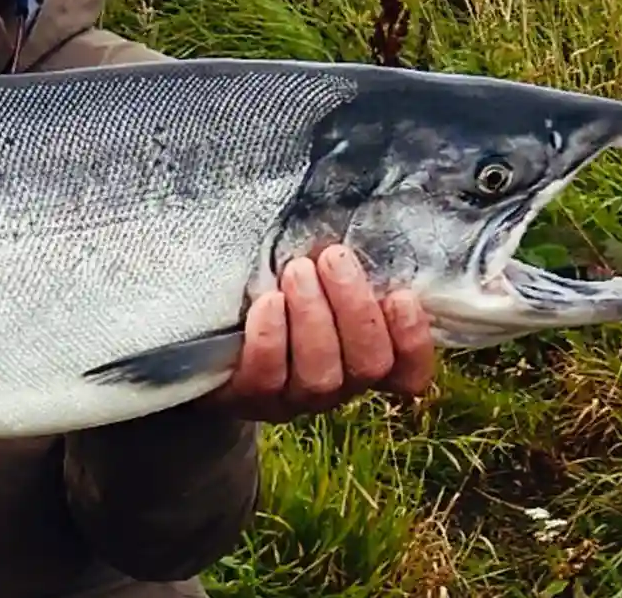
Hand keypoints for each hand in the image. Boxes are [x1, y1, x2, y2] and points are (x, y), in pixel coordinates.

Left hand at [200, 244, 435, 422]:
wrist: (208, 341)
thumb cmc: (276, 295)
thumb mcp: (316, 281)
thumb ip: (343, 268)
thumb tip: (360, 222)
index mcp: (362, 359)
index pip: (408, 371)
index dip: (413, 340)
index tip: (401, 295)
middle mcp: (337, 386)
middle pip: (367, 365)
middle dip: (356, 310)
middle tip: (333, 258)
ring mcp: (293, 399)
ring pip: (321, 374)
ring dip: (314, 318)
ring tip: (298, 271)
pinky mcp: (248, 398)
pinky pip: (266, 377)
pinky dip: (271, 338)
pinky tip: (268, 302)